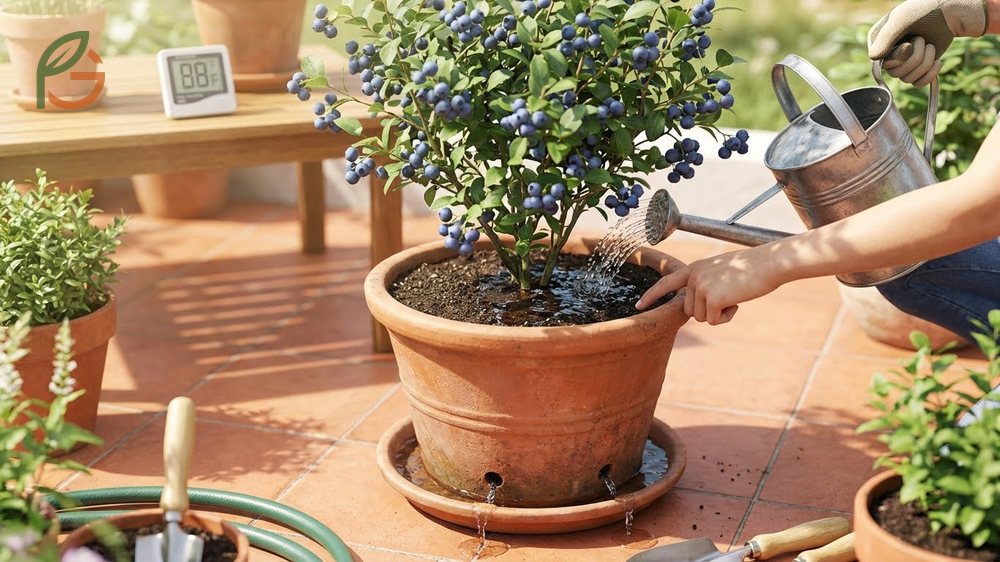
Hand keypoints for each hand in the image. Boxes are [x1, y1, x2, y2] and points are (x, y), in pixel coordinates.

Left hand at [635, 249, 784, 324]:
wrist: (769, 263)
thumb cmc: (750, 269)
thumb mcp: (721, 272)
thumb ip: (704, 284)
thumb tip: (696, 307)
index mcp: (693, 268)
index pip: (666, 283)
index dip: (652, 296)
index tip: (638, 307)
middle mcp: (693, 276)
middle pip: (689, 310)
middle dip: (708, 310)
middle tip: (728, 295)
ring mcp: (701, 286)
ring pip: (700, 318)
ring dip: (718, 314)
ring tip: (734, 296)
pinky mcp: (712, 298)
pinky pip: (713, 321)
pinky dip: (726, 318)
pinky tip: (737, 302)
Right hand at [868, 0, 987, 85]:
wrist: (950, 14)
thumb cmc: (925, 12)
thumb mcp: (902, 19)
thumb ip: (885, 37)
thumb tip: (873, 58)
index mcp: (878, 41)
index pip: (879, 62)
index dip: (896, 57)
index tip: (908, 44)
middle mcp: (888, 54)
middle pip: (895, 73)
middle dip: (915, 58)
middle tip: (922, 40)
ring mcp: (903, 63)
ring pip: (907, 79)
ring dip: (924, 63)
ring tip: (931, 46)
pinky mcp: (917, 70)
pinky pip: (918, 84)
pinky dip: (930, 74)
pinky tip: (937, 62)